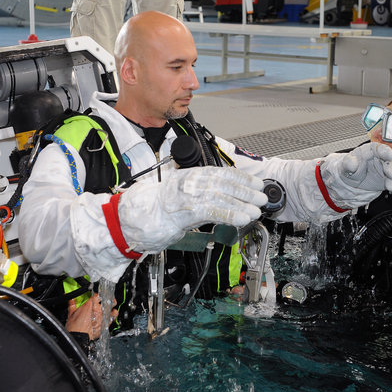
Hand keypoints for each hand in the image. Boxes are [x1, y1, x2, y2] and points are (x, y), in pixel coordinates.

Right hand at [65, 293, 116, 340]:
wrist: (78, 337)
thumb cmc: (74, 327)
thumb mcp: (71, 314)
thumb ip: (72, 304)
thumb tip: (71, 299)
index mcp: (90, 305)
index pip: (97, 295)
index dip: (97, 295)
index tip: (96, 297)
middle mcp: (98, 309)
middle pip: (108, 300)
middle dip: (108, 299)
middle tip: (107, 300)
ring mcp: (103, 316)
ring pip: (113, 308)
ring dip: (112, 307)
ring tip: (111, 307)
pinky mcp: (106, 323)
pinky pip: (113, 317)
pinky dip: (113, 316)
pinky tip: (111, 316)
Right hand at [118, 166, 267, 253]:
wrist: (129, 218)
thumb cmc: (150, 209)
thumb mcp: (176, 194)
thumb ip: (195, 194)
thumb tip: (217, 198)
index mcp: (187, 175)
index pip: (219, 172)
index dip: (240, 177)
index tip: (255, 182)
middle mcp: (188, 181)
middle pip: (224, 182)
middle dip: (245, 190)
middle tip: (262, 196)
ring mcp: (186, 195)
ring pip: (221, 196)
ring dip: (242, 203)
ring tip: (256, 209)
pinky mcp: (183, 211)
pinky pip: (212, 211)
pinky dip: (229, 214)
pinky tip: (241, 218)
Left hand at [319, 142, 391, 208]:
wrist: (348, 183)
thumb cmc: (348, 169)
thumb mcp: (344, 166)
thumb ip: (348, 163)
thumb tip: (352, 163)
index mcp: (369, 151)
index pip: (378, 148)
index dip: (385, 151)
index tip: (389, 155)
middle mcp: (379, 158)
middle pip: (390, 160)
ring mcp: (385, 169)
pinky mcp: (388, 179)